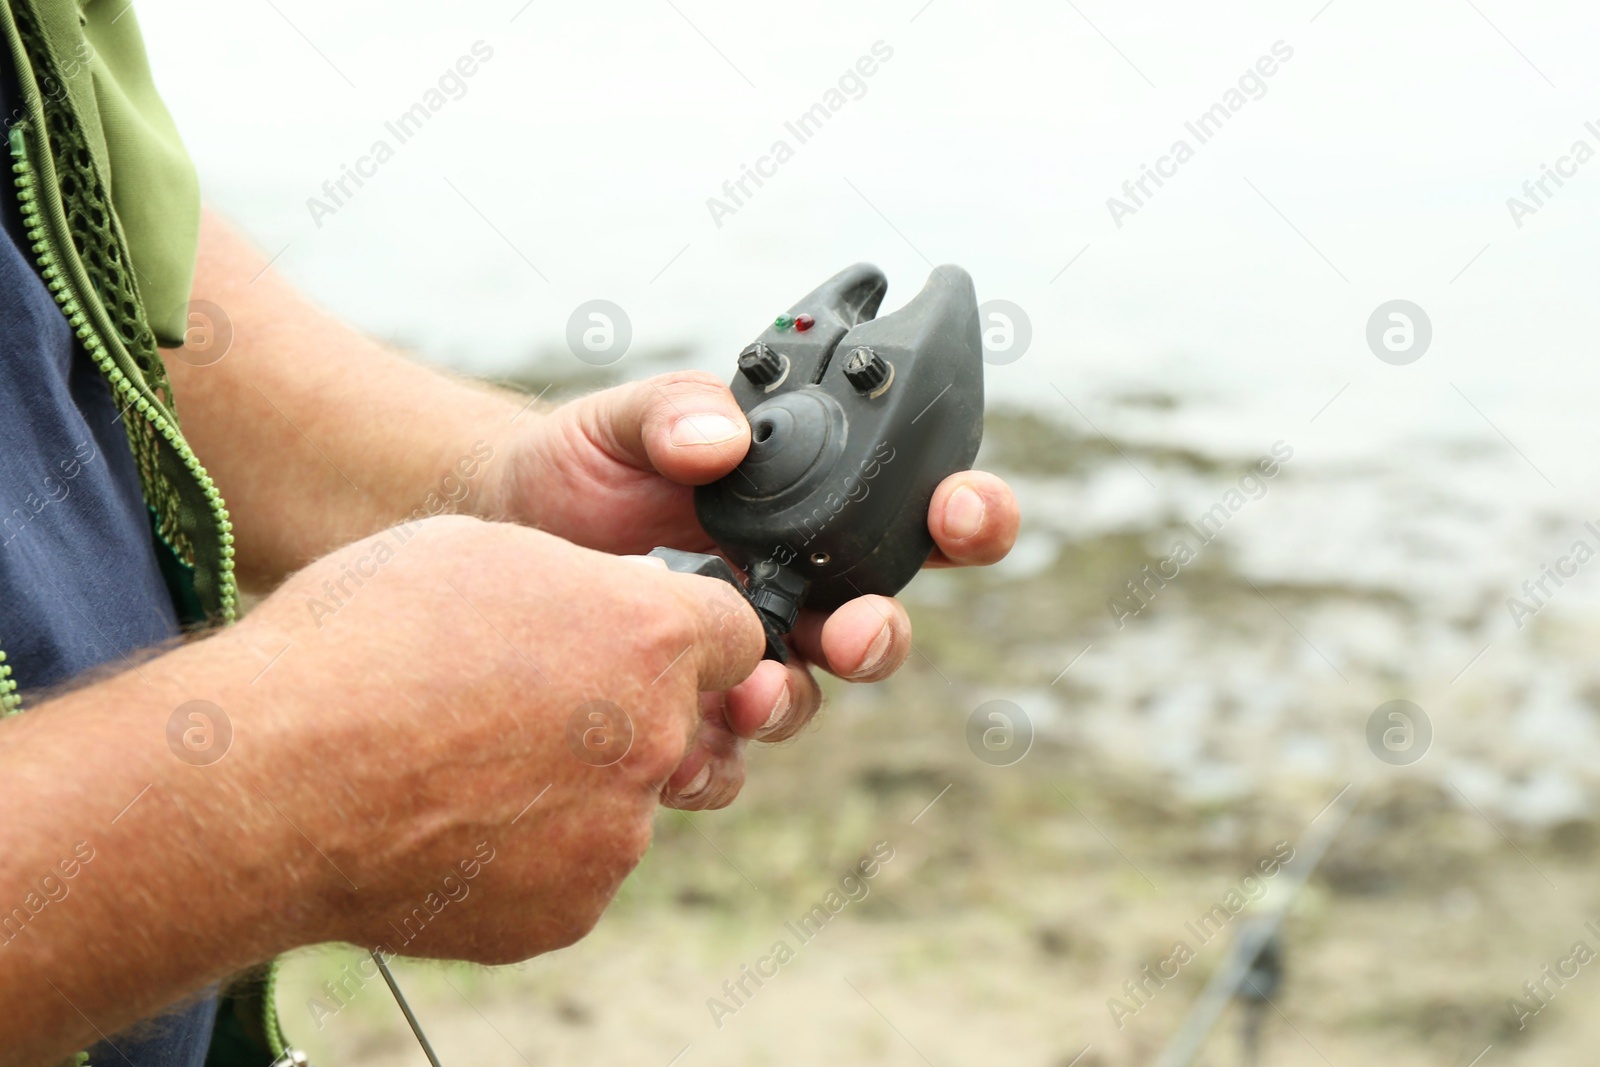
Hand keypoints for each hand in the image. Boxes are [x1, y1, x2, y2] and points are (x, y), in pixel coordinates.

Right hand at [236, 515, 765, 961]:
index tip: (642, 641)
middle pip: (679, 721)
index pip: (738, 634)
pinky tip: (450, 820)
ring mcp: (614, 837)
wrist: (269, 780)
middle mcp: (654, 741)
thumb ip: (576, 582)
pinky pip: (570, 868)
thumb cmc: (358, 646)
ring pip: (622, 800)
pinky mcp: (567, 909)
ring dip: (572, 782)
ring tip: (465, 764)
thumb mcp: (477, 552)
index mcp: (647, 638)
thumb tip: (607, 603)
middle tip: (529, 703)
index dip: (687, 634)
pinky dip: (527, 850)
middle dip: (624, 709)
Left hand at [487, 371, 1020, 796]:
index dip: (966, 514)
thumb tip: (721, 441)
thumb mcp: (624, 418)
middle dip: (880, 634)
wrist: (498, 531)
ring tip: (753, 691)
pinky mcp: (691, 710)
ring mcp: (747, 655)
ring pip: (809, 696)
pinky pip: (726, 757)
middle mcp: (795, 586)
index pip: (917, 512)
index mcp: (810, 505)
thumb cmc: (577, 464)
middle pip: (877, 624)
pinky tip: (679, 753)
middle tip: (852, 633)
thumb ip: (675, 410)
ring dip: (795, 700)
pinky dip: (713, 762)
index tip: (958, 510)